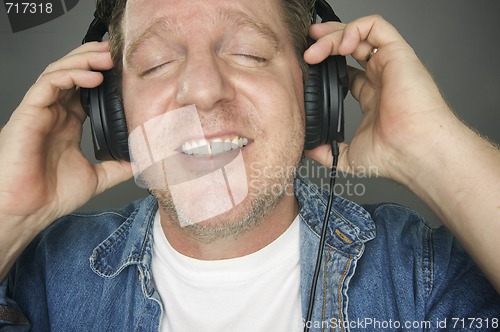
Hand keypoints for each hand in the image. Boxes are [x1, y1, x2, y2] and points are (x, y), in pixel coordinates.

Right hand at [0, 41, 131, 276]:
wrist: (28, 211)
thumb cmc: (50, 195)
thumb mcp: (97, 177)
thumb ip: (117, 166)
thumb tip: (141, 161)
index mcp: (68, 124)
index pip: (85, 90)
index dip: (103, 77)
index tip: (125, 71)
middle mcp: (54, 114)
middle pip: (72, 74)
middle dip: (93, 59)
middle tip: (116, 53)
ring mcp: (41, 112)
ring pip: (59, 72)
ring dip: (84, 60)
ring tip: (107, 57)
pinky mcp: (29, 113)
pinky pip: (48, 84)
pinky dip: (70, 75)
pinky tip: (92, 77)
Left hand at [303, 15, 499, 291]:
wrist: (418, 158)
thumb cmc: (394, 160)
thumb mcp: (349, 157)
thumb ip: (329, 155)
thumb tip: (307, 156)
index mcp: (373, 97)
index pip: (349, 73)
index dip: (327, 67)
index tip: (304, 69)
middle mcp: (382, 79)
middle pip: (353, 49)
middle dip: (327, 44)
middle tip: (304, 49)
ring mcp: (392, 67)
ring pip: (364, 34)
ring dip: (334, 37)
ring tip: (313, 48)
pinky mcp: (400, 58)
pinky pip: (376, 30)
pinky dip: (350, 34)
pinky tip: (330, 51)